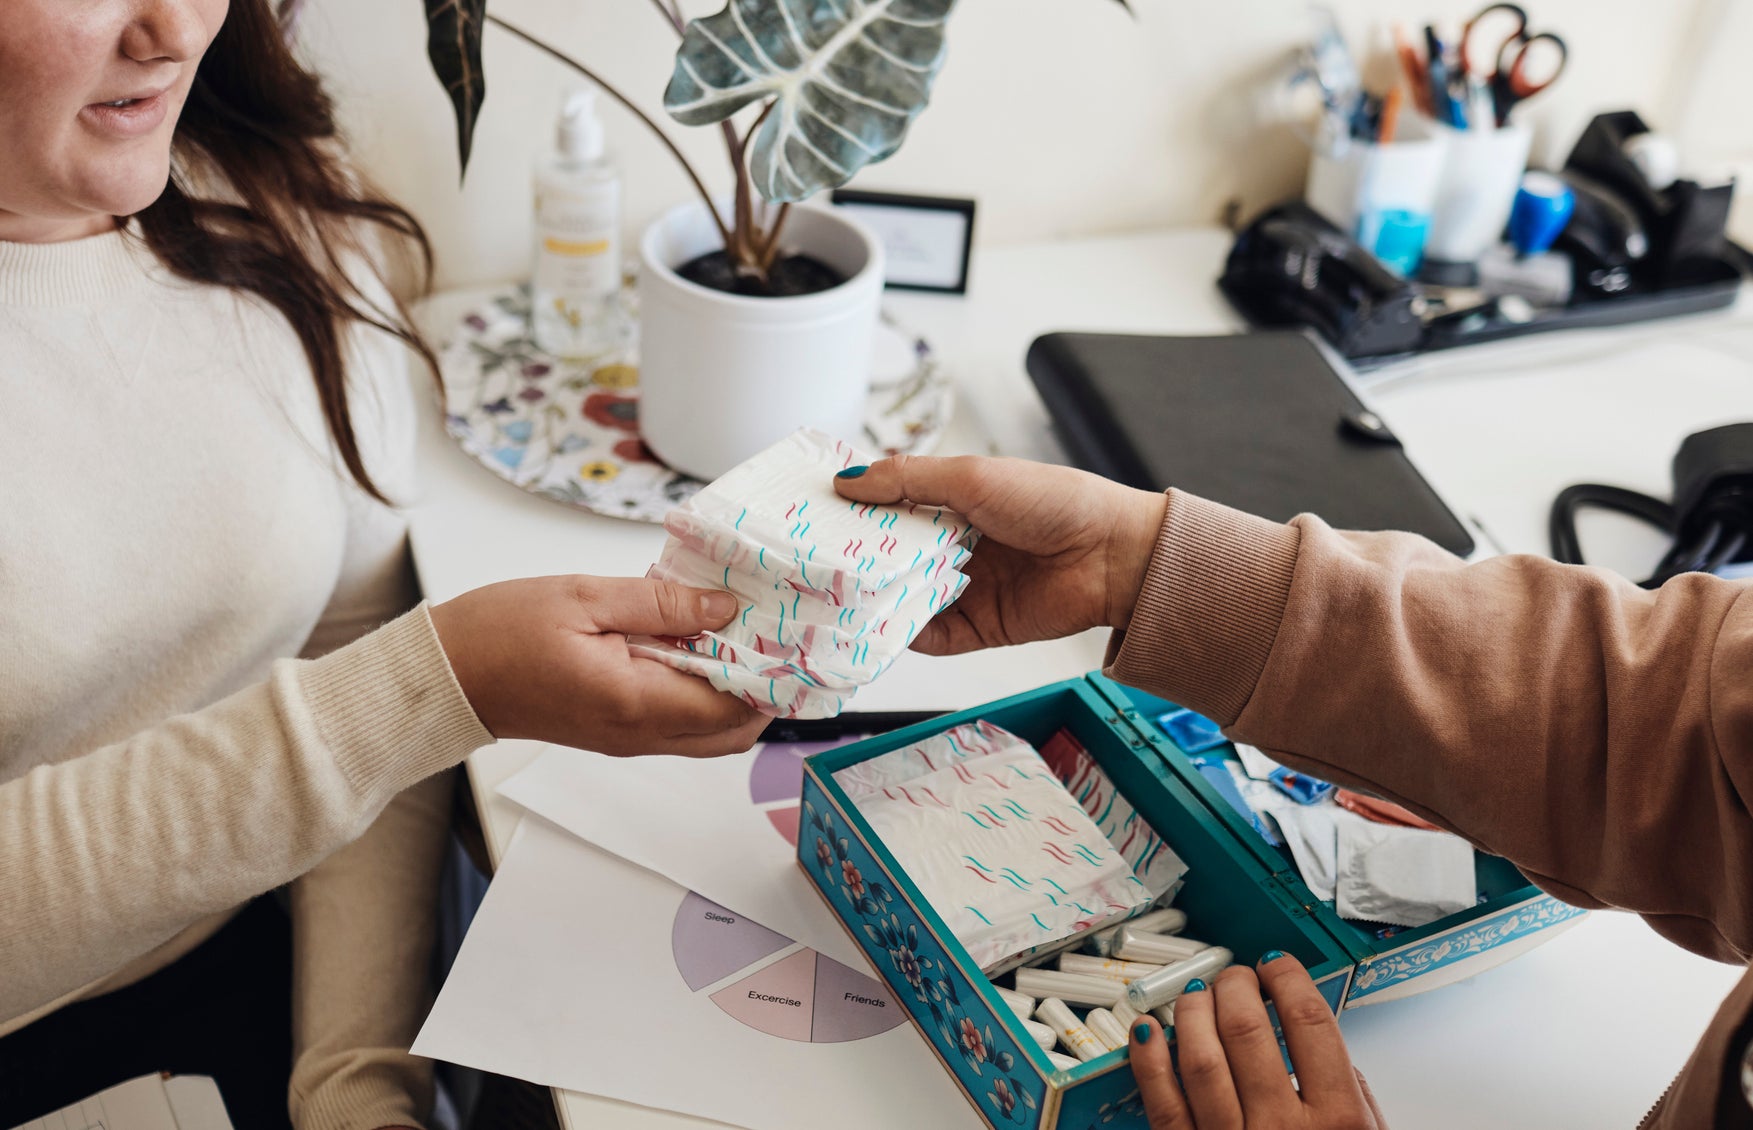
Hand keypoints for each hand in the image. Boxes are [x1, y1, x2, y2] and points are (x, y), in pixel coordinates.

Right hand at [429, 575, 767, 756]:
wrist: (447, 675)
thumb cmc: (502, 633)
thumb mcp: (585, 597)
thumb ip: (661, 604)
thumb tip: (723, 608)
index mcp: (634, 701)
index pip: (732, 708)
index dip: (769, 677)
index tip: (786, 636)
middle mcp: (638, 733)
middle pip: (731, 733)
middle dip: (760, 690)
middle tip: (766, 634)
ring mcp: (627, 738)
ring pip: (708, 734)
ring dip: (731, 692)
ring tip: (731, 634)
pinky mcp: (615, 732)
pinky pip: (678, 725)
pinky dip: (699, 695)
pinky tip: (692, 646)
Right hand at [832, 456, 1165, 653]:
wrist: (1111, 554)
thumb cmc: (1052, 501)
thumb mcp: (971, 476)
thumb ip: (908, 480)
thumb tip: (848, 480)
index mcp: (954, 504)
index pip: (891, 509)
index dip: (854, 512)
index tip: (811, 514)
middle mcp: (955, 547)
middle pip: (891, 557)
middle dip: (855, 560)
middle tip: (808, 560)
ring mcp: (964, 589)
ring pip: (904, 598)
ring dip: (873, 599)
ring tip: (830, 596)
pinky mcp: (977, 628)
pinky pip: (930, 637)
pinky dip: (903, 635)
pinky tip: (874, 628)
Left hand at [1128, 954, 1387, 1128]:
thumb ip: (1346, 1089)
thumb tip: (1312, 1031)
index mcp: (1340, 1122)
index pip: (1310, 1023)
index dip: (1289, 978)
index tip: (1276, 965)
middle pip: (1248, 1030)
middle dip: (1235, 987)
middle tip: (1234, 977)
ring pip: (1200, 1057)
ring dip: (1192, 1013)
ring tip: (1196, 996)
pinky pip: (1161, 1101)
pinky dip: (1148, 1058)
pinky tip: (1149, 1031)